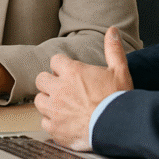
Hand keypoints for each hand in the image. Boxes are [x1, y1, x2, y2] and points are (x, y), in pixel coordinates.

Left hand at [34, 26, 131, 150]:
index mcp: (72, 72)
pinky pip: (44, 122)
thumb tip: (112, 30)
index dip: (61, 66)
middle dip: (50, 82)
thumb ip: (113, 50)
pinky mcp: (55, 128)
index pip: (54, 61)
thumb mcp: (120, 71)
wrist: (118, 127)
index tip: (69, 73)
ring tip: (61, 106)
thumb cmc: (118, 99)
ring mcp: (55, 109)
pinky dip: (52, 123)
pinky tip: (63, 123)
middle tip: (62, 89)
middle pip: (41, 79)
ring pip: (39, 101)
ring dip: (48, 102)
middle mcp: (59, 89)